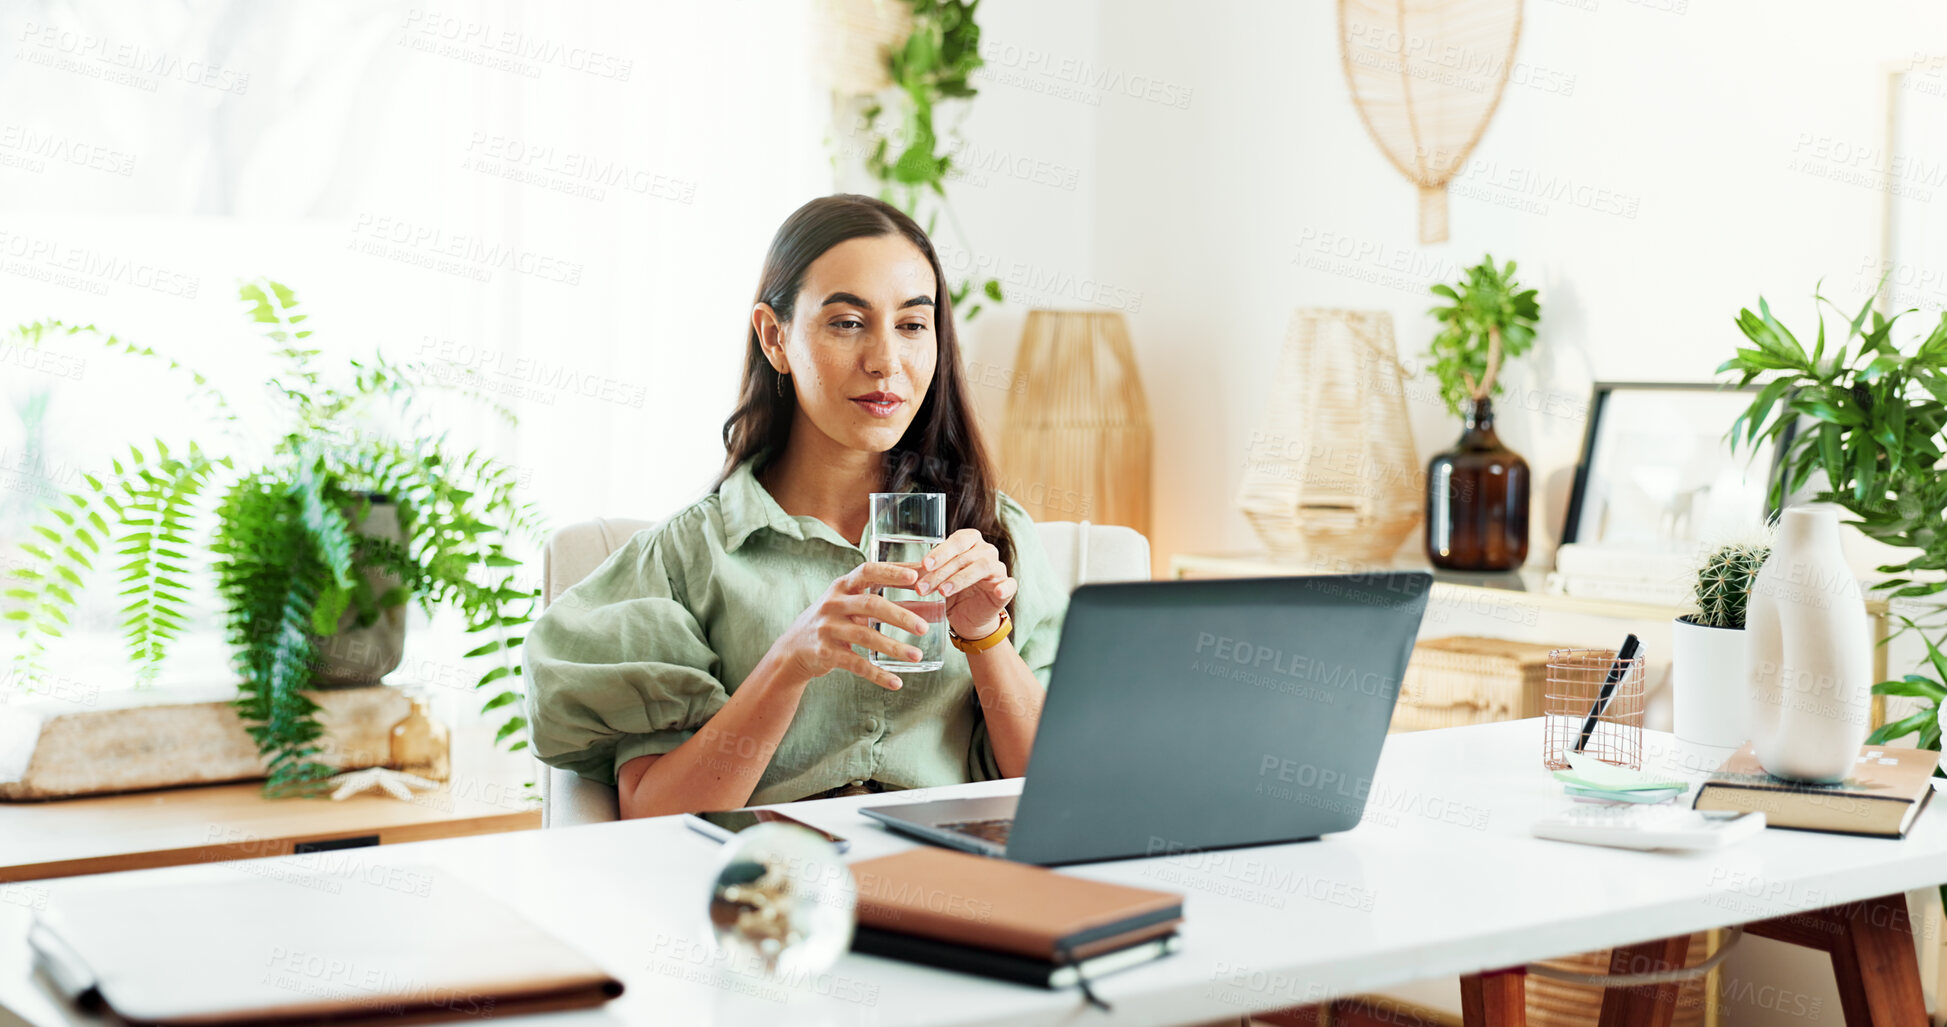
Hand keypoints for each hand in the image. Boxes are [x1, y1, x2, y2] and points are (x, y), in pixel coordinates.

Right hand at [769, 562, 930, 689]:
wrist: (793, 649)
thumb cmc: (831, 619)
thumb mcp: (846, 602)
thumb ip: (876, 596)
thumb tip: (919, 588)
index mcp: (842, 587)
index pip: (867, 572)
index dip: (890, 572)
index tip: (916, 575)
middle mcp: (833, 604)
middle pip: (870, 604)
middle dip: (900, 616)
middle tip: (923, 627)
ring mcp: (828, 629)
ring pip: (865, 636)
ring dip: (894, 647)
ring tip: (917, 655)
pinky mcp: (826, 653)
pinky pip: (856, 665)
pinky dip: (878, 674)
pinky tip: (896, 682)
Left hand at [913, 528, 1015, 640]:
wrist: (968, 619)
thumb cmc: (950, 593)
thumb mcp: (932, 581)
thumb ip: (918, 573)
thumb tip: (888, 570)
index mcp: (968, 542)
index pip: (957, 541)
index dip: (941, 551)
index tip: (923, 565)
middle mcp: (985, 551)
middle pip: (965, 555)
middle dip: (942, 571)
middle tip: (923, 587)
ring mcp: (998, 569)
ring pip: (983, 567)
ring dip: (961, 579)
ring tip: (943, 592)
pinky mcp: (1006, 588)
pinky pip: (1009, 584)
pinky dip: (1004, 586)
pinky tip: (997, 591)